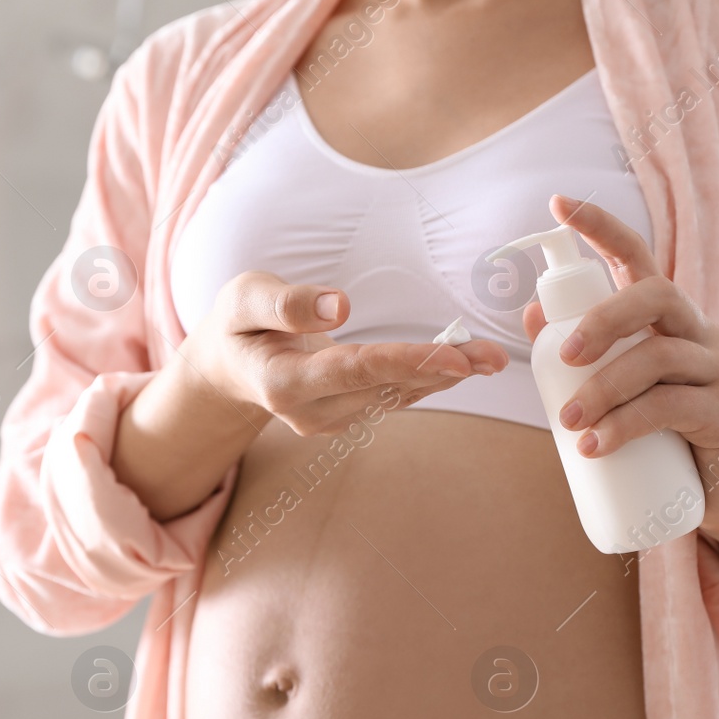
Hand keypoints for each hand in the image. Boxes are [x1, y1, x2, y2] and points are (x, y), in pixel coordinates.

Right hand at [187, 271, 507, 435]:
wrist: (227, 369)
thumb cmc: (236, 325)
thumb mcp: (242, 298)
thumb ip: (285, 304)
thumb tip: (339, 305)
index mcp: (280, 382)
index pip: (353, 370)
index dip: (405, 362)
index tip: (452, 356)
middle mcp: (308, 412)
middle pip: (384, 387)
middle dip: (441, 370)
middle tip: (492, 356)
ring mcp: (328, 420)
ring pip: (395, 398)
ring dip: (444, 378)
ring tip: (490, 358)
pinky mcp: (345, 417)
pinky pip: (392, 399)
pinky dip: (429, 381)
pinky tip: (463, 366)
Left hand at [521, 197, 718, 580]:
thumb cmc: (659, 432)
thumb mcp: (616, 388)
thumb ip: (579, 355)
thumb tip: (531, 314)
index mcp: (666, 318)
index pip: (638, 257)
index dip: (602, 227)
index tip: (558, 205)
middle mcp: (698, 331)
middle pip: (656, 295)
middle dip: (602, 319)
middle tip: (561, 357)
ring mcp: (718, 369)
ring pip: (658, 357)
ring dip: (603, 388)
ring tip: (568, 422)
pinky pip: (671, 407)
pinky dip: (625, 426)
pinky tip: (595, 447)